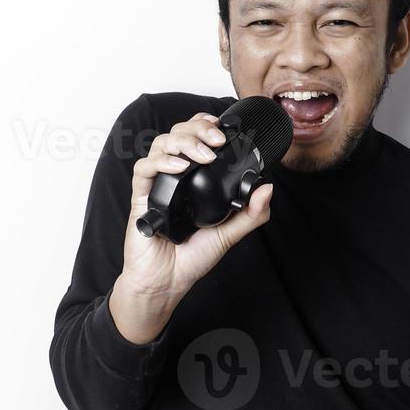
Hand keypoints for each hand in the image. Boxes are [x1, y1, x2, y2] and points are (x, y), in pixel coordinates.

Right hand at [113, 112, 273, 343]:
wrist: (166, 283)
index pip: (194, 139)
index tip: (221, 127)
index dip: (203, 126)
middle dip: (198, 129)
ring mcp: (156, 185)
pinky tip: (180, 167)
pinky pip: (144, 169)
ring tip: (204, 155)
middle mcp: (173, 177)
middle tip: (217, 140)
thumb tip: (267, 188)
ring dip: (184, 142)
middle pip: (177, 134)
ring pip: (160, 145)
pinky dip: (162, 163)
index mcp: (192, 180)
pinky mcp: (141, 198)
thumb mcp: (229, 234)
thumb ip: (250, 213)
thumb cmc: (191, 259)